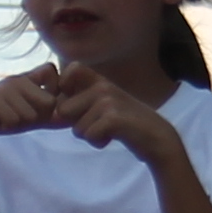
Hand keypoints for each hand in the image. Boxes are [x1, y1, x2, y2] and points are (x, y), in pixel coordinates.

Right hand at [0, 66, 66, 154]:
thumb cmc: (0, 120)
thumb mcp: (29, 118)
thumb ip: (49, 117)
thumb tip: (72, 119)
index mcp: (27, 80)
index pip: (52, 71)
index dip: (56, 88)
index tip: (46, 105)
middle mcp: (17, 80)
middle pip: (48, 100)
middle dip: (39, 116)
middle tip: (21, 118)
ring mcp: (5, 88)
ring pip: (32, 114)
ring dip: (20, 123)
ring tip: (7, 120)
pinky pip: (15, 120)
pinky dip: (8, 126)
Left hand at [44, 65, 184, 169]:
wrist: (157, 137)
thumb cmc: (126, 124)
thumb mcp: (104, 106)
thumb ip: (82, 102)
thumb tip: (54, 109)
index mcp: (99, 81)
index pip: (70, 70)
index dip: (63, 88)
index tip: (73, 102)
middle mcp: (102, 87)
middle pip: (63, 111)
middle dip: (76, 124)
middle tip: (98, 125)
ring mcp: (108, 101)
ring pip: (76, 128)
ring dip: (90, 136)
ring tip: (110, 131)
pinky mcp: (113, 118)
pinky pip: (89, 136)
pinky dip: (98, 142)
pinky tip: (113, 137)